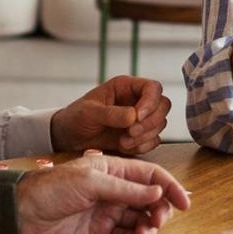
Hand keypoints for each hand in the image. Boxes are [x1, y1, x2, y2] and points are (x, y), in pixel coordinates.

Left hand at [15, 155, 190, 233]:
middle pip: (150, 201)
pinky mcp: (100, 233)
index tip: (185, 203)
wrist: (22, 212)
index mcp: (114, 170)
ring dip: (147, 229)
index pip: (151, 177)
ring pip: (140, 221)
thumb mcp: (91, 182)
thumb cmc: (52, 188)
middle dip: (160, 212)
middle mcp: (115, 190)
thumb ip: (126, 189)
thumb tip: (158, 194)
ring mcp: (108, 212)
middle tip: (156, 222)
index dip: (170, 188)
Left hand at [52, 76, 172, 153]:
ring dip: (145, 136)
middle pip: (163, 105)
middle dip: (150, 122)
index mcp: (126, 87)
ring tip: (123, 141)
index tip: (137, 117)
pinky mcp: (139, 136)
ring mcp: (140, 119)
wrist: (69, 138)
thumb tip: (133, 116)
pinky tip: (125, 146)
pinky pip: (153, 141)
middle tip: (130, 132)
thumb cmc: (76, 118)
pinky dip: (143, 146)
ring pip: (160, 124)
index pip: (152, 88)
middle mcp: (136, 101)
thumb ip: (111, 113)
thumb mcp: (89, 112)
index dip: (151, 102)